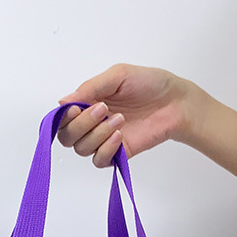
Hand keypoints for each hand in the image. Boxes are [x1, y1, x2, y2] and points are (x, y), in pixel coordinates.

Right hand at [57, 64, 191, 166]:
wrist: (174, 103)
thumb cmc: (149, 84)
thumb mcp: (117, 76)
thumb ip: (89, 88)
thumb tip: (62, 102)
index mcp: (87, 102)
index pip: (62, 118)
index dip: (64, 117)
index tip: (76, 108)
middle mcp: (92, 123)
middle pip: (67, 136)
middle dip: (81, 125)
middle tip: (103, 109)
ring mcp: (103, 140)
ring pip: (82, 149)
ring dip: (97, 134)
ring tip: (119, 119)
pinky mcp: (117, 154)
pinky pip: (99, 160)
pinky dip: (105, 149)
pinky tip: (119, 137)